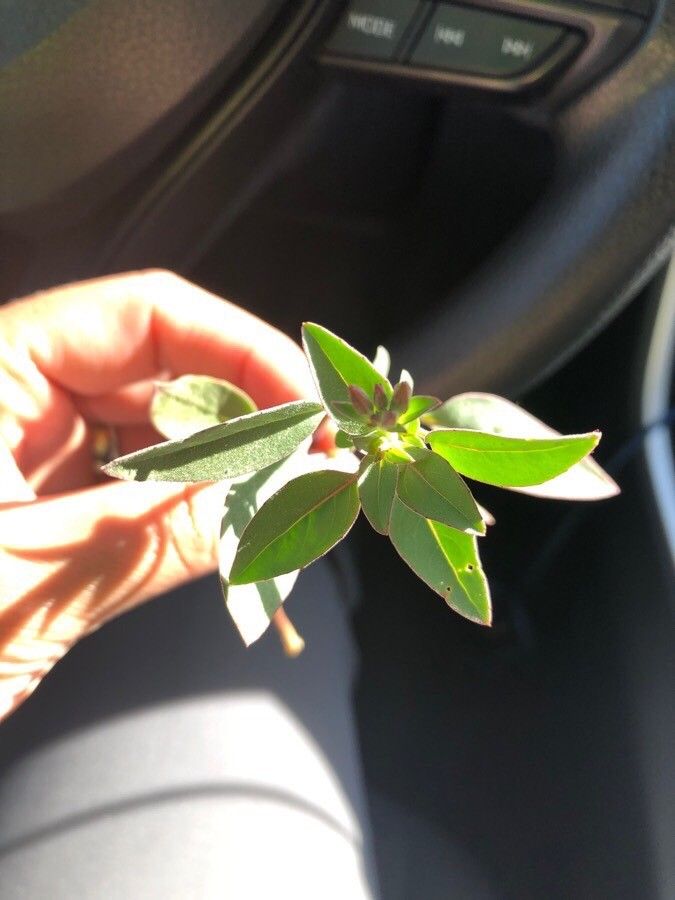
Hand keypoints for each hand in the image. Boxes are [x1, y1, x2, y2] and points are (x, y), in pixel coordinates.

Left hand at [0, 270, 317, 719]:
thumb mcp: (28, 581)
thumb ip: (168, 531)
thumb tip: (287, 495)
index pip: (146, 315)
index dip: (243, 351)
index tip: (309, 410)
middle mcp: (11, 393)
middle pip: (163, 370)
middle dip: (247, 417)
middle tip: (314, 471)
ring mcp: (28, 450)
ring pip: (159, 432)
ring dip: (226, 470)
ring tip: (283, 509)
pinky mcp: (44, 504)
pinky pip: (139, 486)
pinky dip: (190, 511)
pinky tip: (232, 533)